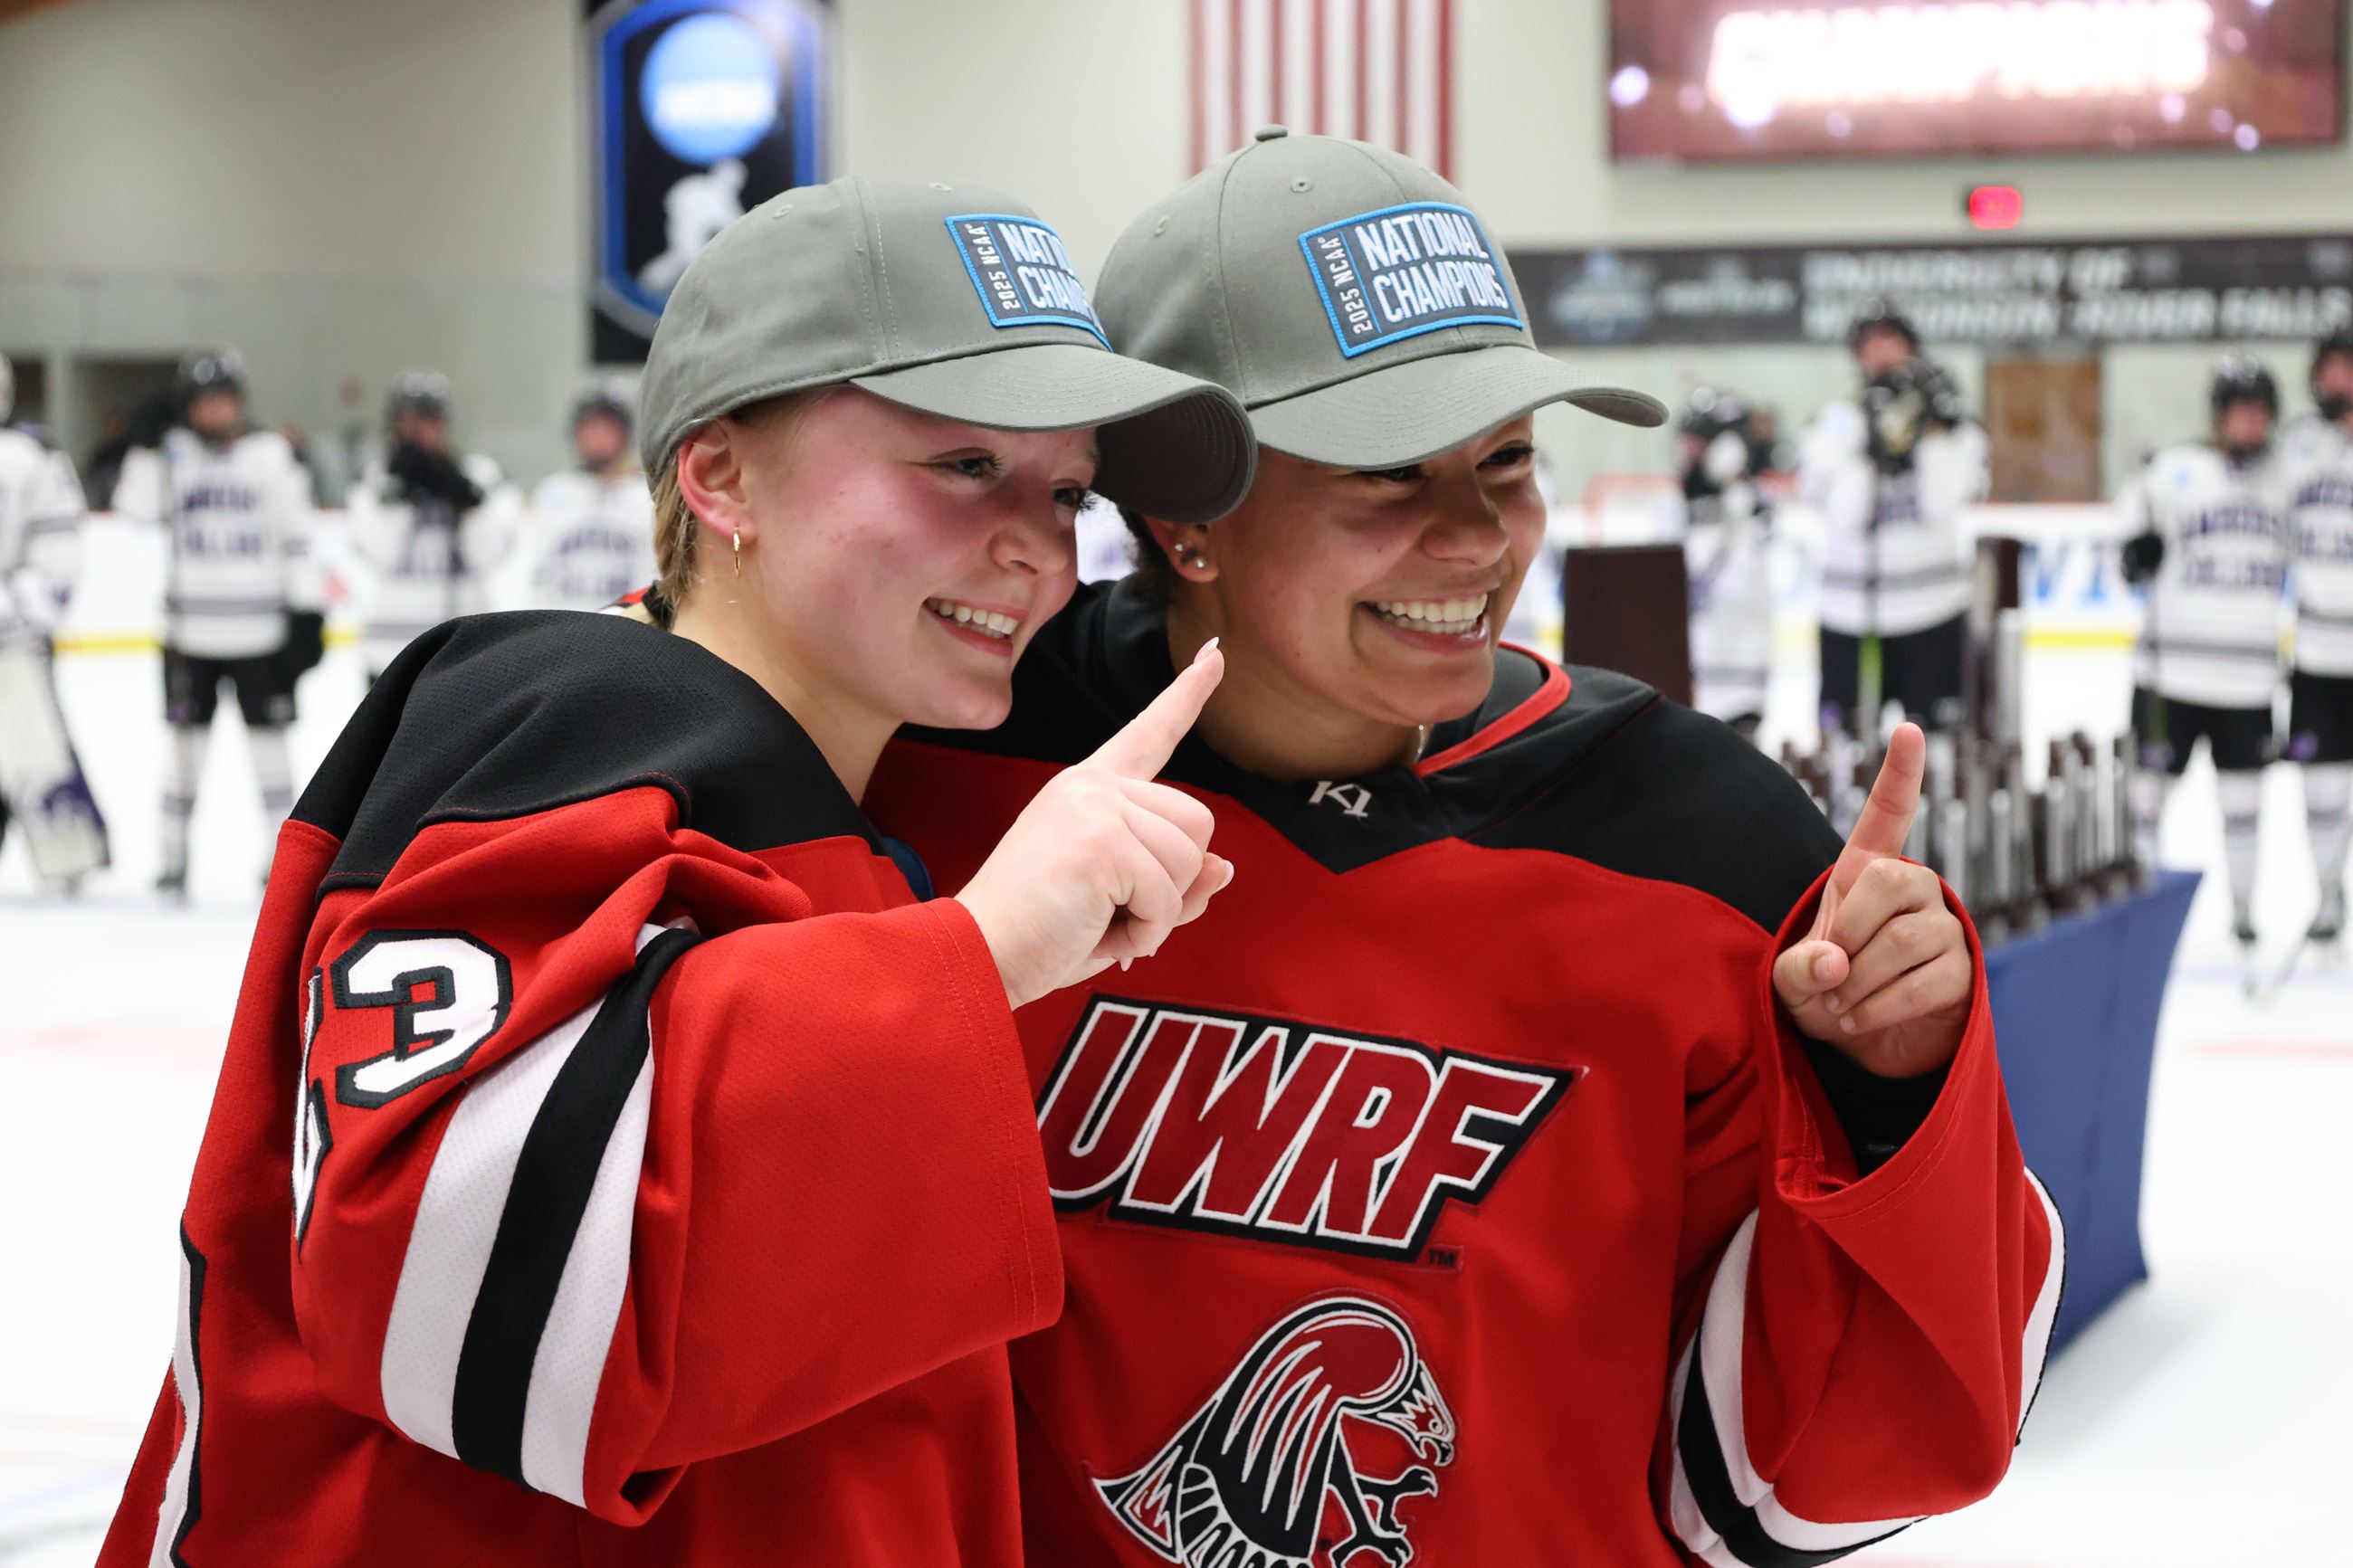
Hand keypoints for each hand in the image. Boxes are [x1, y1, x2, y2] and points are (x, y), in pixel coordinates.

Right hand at [955, 640, 1233, 1009]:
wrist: (979, 956)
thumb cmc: (1039, 935)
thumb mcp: (1118, 907)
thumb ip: (1173, 885)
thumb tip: (1225, 867)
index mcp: (1088, 789)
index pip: (1149, 733)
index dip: (1187, 695)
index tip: (1214, 653)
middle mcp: (1092, 785)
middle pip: (1197, 822)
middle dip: (1174, 882)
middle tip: (1114, 911)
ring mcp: (1096, 806)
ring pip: (1191, 858)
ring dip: (1160, 910)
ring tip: (1102, 922)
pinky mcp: (1102, 840)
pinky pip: (1170, 894)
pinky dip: (1147, 930)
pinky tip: (1102, 933)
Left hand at [1771, 723, 1972, 1077]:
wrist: (1861, 1037)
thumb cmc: (1824, 988)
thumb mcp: (1791, 977)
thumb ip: (1797, 967)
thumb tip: (1835, 962)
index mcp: (1868, 871)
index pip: (1888, 814)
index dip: (1899, 773)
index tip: (1910, 729)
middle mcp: (1915, 886)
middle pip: (1888, 883)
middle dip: (1847, 934)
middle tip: (1828, 973)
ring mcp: (1944, 925)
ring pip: (1903, 941)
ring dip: (1858, 983)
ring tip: (1839, 1004)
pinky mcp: (1962, 969)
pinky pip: (1922, 984)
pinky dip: (1877, 1008)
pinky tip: (1859, 1018)